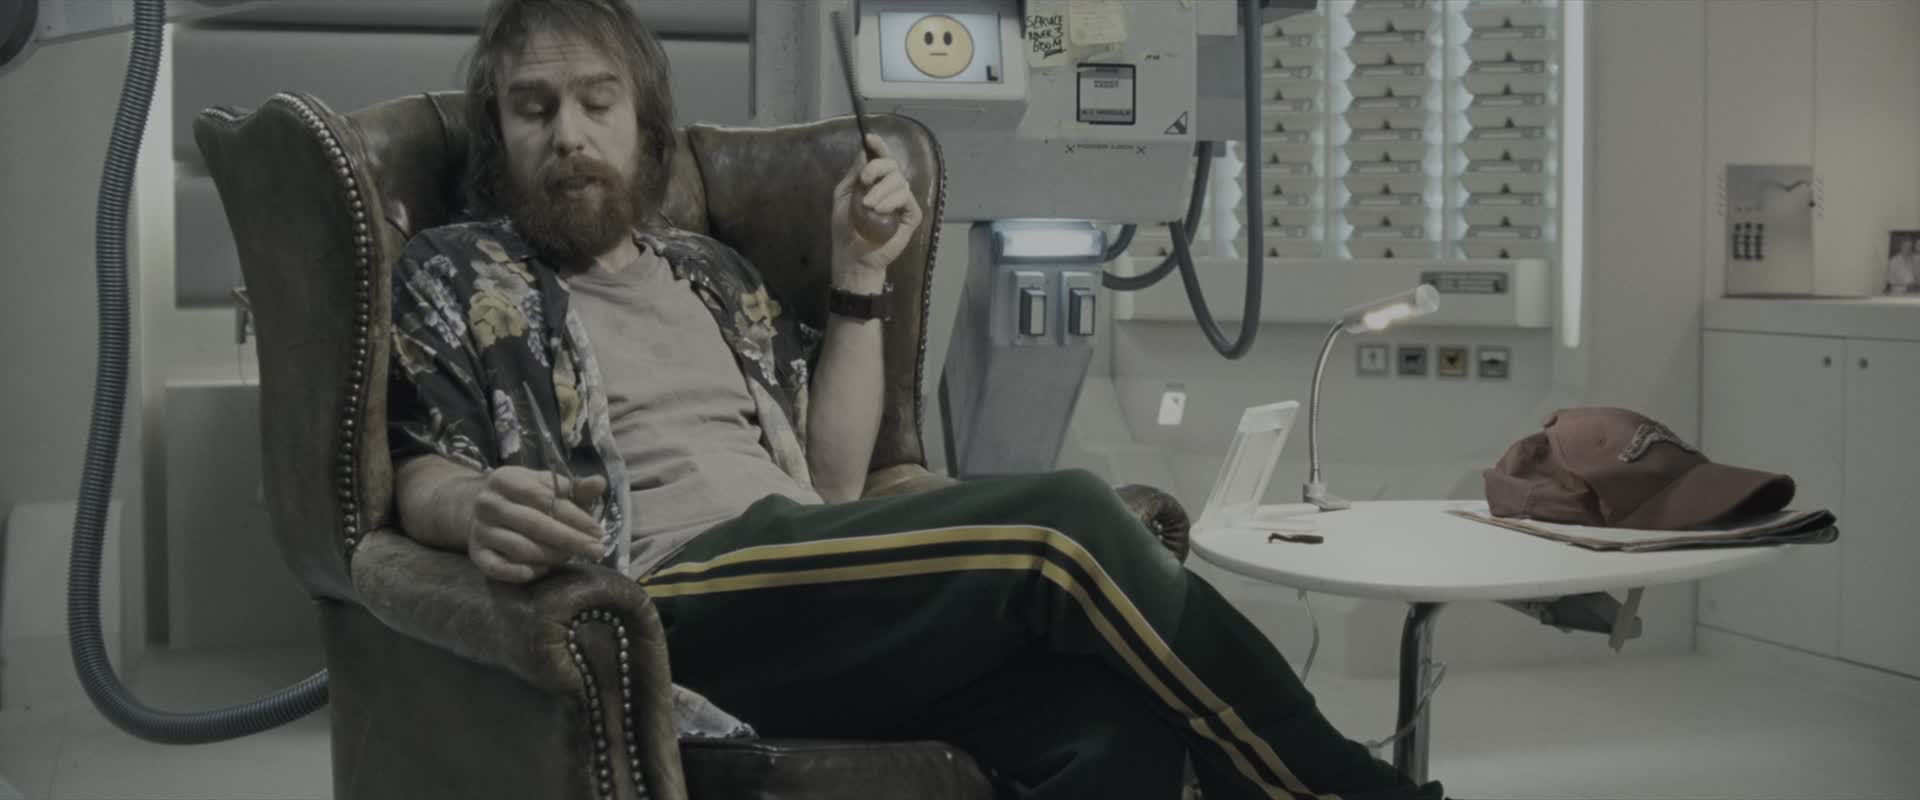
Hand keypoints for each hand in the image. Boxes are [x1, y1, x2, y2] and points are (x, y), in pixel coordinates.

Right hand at [465, 466, 608, 582]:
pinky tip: (544, 569)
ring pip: (520, 548)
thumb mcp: (546, 485)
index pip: (544, 499)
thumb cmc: (525, 498)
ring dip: (552, 556)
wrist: (481, 510)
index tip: (598, 531)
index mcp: (506, 479)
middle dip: (570, 540)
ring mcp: (480, 531)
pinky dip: (523, 572)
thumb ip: (574, 488)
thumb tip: (600, 483)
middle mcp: (488, 504)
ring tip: (571, 556)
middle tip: (597, 551)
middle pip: (534, 524)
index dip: (574, 516)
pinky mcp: (476, 554)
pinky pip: (499, 569)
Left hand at [832, 134, 923, 291]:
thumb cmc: (846, 227)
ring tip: (867, 206)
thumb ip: (854, 174)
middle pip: (892, 165)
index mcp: (875, 181)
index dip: (878, 146)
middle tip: (864, 181)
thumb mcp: (843, 195)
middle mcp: (891, 187)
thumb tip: (864, 152)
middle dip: (877, 168)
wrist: (853, 255)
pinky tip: (879, 211)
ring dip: (881, 190)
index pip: (881, 157)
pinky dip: (892, 201)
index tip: (870, 138)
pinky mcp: (911, 215)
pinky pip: (906, 198)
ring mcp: (902, 201)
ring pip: (899, 181)